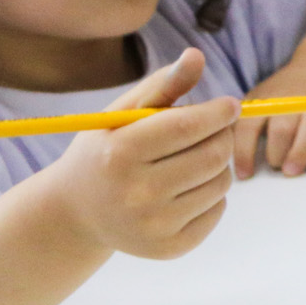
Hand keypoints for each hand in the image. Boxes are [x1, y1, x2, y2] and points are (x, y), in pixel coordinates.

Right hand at [44, 47, 234, 258]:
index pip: (189, 126)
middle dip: (221, 135)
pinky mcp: (169, 248)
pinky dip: (211, 194)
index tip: (229, 104)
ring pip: (221, 182)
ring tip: (192, 158)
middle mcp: (135, 194)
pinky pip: (218, 210)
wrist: (76, 213)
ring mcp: (152, 226)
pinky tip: (185, 188)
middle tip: (214, 129)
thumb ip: (163, 84)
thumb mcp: (122, 114)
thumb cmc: (105, 150)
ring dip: (217, 164)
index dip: (219, 111)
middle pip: (213, 154)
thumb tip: (197, 56)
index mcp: (120, 154)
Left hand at [233, 55, 305, 177]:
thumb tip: (225, 154)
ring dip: (301, 151)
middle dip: (276, 152)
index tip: (245, 175)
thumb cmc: (287, 91)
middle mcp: (294, 96)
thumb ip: (245, 121)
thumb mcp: (260, 98)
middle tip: (278, 168)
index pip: (250, 126)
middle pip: (282, 127)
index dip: (245, 152)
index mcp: (267, 98)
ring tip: (294, 171)